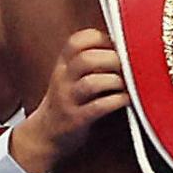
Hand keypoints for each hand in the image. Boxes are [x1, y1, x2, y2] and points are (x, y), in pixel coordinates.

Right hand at [11, 29, 127, 172]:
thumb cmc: (67, 101)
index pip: (77, 41)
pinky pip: (98, 108)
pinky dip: (116, 101)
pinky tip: (126, 99)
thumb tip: (123, 46)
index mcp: (63, 65)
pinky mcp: (76, 120)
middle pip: (86, 59)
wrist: (45, 134)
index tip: (116, 45)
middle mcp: (63, 79)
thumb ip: (89, 60)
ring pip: (91, 83)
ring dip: (115, 81)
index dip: (100, 39)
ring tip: (127, 84)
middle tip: (128, 66)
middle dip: (112, 59)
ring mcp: (68, 100)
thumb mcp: (69, 76)